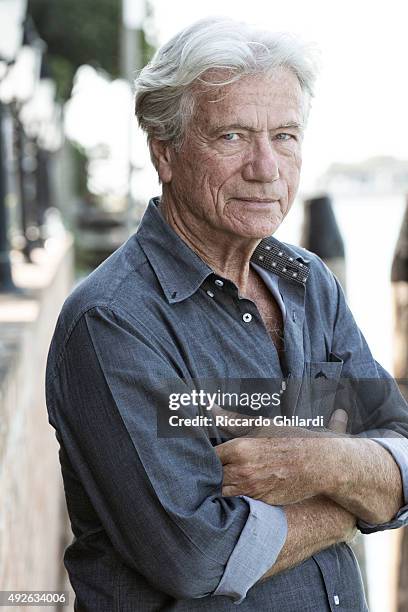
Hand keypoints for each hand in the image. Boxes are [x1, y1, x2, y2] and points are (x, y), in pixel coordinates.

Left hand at [215, 409, 348, 503]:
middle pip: (211, 478)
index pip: (208, 457)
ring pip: (222, 493)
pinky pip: (238, 503)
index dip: (203, 458)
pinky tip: (234, 492)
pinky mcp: (259, 504)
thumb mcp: (260, 425)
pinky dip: (233, 499)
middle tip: (205, 471)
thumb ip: (231, 419)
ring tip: (219, 482)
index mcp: (239, 449)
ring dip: (219, 488)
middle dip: (207, 475)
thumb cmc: (288, 440)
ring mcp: (251, 490)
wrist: (317, 463)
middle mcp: (242, 471)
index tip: (201, 456)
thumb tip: (210, 408)